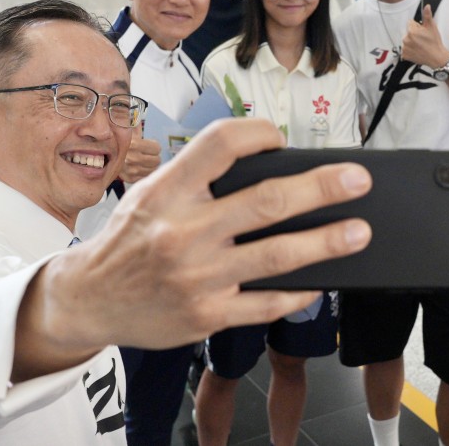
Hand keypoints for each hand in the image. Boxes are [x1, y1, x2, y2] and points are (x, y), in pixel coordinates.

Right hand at [31, 118, 372, 350]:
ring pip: (277, 255)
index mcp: (168, 191)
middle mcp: (183, 231)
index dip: (260, 133)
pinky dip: (298, 291)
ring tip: (358, 231)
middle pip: (266, 201)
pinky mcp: (206, 314)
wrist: (89, 298)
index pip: (223, 144)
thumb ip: (199, 180)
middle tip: (357, 180)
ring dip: (326, 241)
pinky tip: (320, 280)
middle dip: (320, 188)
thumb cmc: (129, 241)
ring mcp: (197, 276)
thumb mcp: (151, 195)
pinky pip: (266, 302)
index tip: (281, 139)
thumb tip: (269, 166)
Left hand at [401, 4, 448, 68]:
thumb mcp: (432, 27)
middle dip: (414, 34)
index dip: (418, 27)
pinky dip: (410, 50)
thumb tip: (426, 6)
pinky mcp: (404, 55)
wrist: (437, 57)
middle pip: (408, 32)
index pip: (410, 23)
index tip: (423, 32)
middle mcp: (405, 39)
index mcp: (411, 31)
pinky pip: (405, 50)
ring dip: (411, 42)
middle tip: (423, 40)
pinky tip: (417, 51)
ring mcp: (404, 48)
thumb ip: (427, 16)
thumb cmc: (434, 42)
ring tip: (421, 46)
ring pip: (406, 41)